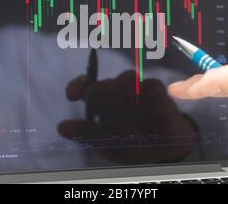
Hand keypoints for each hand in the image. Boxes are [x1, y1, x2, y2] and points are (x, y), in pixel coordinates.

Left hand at [59, 71, 195, 164]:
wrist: (165, 149)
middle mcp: (116, 91)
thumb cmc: (132, 144)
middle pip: (105, 82)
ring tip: (118, 99)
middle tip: (92, 94)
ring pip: (126, 78)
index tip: (72, 95)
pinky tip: (141, 98)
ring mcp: (137, 88)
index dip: (78, 86)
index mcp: (101, 101)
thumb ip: (86, 133)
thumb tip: (61, 127)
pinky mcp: (156, 89)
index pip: (85, 87)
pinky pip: (149, 84)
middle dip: (99, 88)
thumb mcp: (107, 143)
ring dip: (119, 86)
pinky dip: (144, 90)